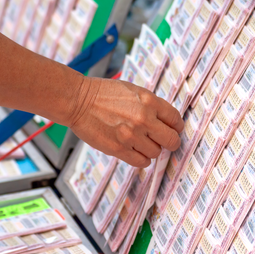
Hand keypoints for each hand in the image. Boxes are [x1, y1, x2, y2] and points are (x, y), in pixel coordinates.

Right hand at [67, 77, 184, 167]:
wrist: (78, 101)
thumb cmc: (103, 94)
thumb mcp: (133, 91)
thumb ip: (151, 105)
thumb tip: (167, 121)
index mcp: (149, 101)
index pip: (176, 119)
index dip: (177, 127)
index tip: (174, 130)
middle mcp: (143, 119)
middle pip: (171, 140)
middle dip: (171, 142)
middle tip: (166, 142)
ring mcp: (131, 136)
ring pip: (156, 152)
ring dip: (151, 149)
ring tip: (141, 142)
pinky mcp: (119, 149)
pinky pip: (142, 162)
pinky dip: (141, 159)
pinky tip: (135, 151)